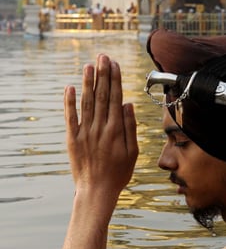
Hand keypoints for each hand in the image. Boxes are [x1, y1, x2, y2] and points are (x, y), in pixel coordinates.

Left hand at [64, 54, 137, 197]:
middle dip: (102, 74)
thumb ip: (131, 127)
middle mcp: (100, 128)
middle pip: (102, 95)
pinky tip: (70, 87)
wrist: (97, 191)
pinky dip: (69, 102)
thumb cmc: (119, 173)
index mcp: (116, 130)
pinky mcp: (72, 139)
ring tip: (89, 65)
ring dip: (88, 83)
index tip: (114, 64)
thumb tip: (128, 103)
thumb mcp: (133, 152)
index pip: (116, 98)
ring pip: (87, 102)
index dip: (115, 79)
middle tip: (103, 56)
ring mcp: (85, 132)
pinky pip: (70, 117)